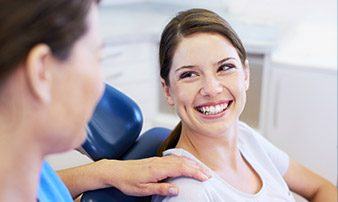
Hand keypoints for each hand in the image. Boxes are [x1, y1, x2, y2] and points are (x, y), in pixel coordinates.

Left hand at [96, 155, 210, 195]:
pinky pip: (173, 157)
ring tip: (202, 168)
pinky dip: (183, 160)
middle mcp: (159, 162)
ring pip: (179, 159)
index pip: (181, 168)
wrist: (116, 170)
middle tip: (209, 174)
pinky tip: (186, 162)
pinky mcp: (156, 160)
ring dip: (192, 163)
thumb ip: (160, 188)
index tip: (205, 177)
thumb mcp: (142, 189)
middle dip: (197, 167)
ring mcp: (158, 159)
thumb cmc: (127, 181)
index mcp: (158, 169)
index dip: (195, 172)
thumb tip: (177, 189)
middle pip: (183, 162)